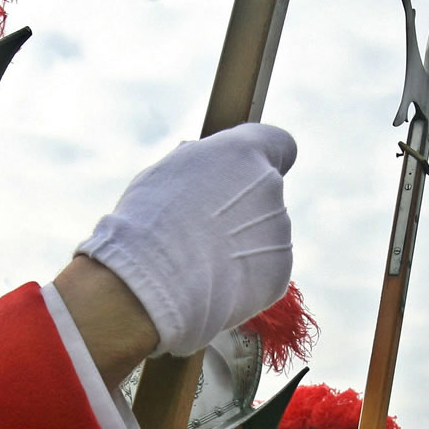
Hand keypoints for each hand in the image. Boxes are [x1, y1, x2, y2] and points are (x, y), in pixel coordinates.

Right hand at [77, 123, 295, 356]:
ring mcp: (279, 232)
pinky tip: (211, 284)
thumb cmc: (148, 222)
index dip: (263, 160)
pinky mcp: (279, 273)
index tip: (246, 174)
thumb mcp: (163, 173)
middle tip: (202, 231)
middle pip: (264, 196)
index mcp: (244, 153)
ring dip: (240, 246)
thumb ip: (197, 165)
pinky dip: (243, 279)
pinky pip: (263, 272)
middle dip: (241, 210)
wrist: (155, 281)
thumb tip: (203, 159)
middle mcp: (271, 187)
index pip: (280, 144)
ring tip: (199, 262)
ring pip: (264, 237)